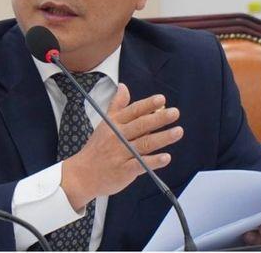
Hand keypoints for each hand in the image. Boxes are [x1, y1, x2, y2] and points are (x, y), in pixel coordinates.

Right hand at [61, 83, 182, 209]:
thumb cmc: (96, 148)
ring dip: (162, 138)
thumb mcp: (104, 123)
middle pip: (141, 125)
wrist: (82, 174)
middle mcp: (118, 137)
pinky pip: (141, 164)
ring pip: (144, 143)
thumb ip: (117, 105)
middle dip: (159, 118)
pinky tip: (166, 157)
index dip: (147, 105)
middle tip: (174, 113)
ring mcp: (121, 154)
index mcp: (114, 124)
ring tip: (177, 131)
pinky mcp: (124, 170)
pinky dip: (153, 161)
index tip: (161, 99)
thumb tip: (123, 87)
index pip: (133, 111)